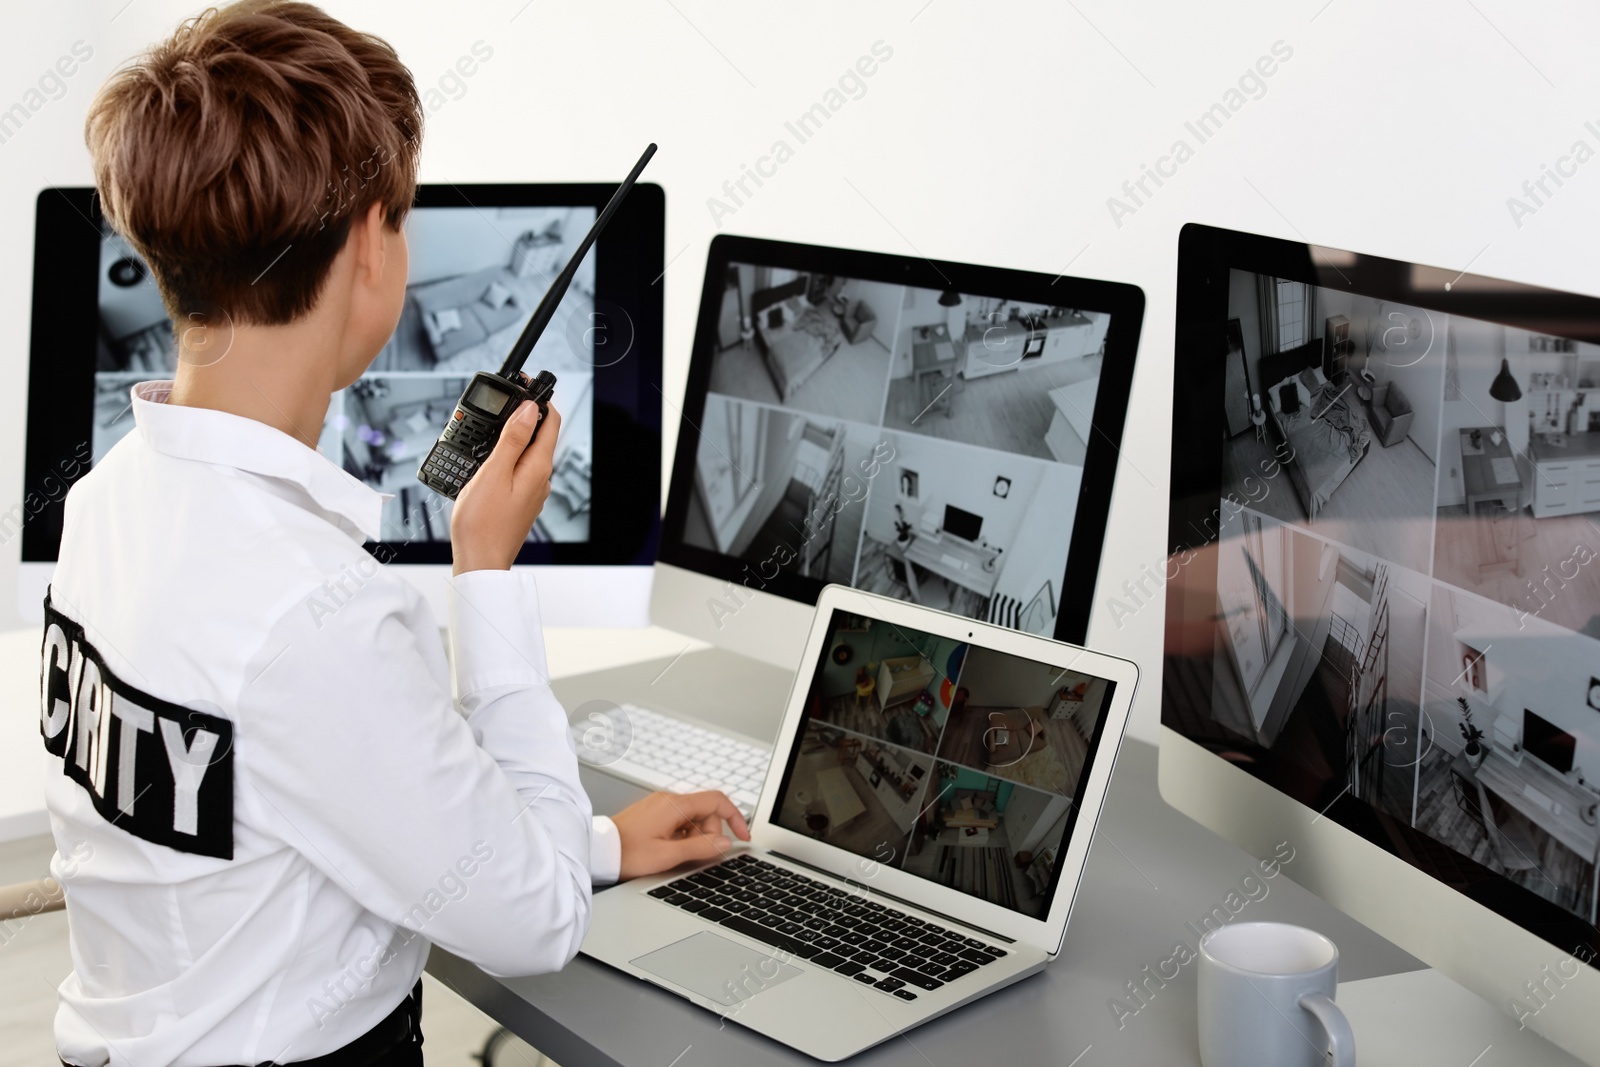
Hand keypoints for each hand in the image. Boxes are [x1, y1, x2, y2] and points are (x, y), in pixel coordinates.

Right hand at [450, 401, 560, 574]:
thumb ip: (512, 439)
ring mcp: (532, 491)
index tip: (525, 384)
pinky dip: (505, 457)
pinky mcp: (520, 501)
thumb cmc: (482, 523)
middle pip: (538, 435)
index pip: (550, 422)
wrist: (480, 561)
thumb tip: (529, 409)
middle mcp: (541, 479)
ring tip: (489, 428)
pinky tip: (487, 459)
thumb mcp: (494, 472)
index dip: (540, 399)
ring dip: (511, 436)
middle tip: (502, 401)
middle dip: (523, 415)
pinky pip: (516, 469)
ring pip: (526, 453)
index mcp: (538, 467)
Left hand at [613, 790, 751, 880]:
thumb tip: (724, 842)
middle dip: (709, 834)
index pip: (718, 801)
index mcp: (675, 805)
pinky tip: (669, 849)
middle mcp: (669, 800)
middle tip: (696, 854)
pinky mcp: (654, 813)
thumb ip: (700, 848)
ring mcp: (660, 806)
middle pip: (706, 812)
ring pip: (693, 818)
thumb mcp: (667, 856)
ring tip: (676, 854)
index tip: (742, 836)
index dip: (735, 818)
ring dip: (694, 836)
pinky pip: (679, 821)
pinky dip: (682, 835)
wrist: (599, 851)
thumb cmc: (627, 854)